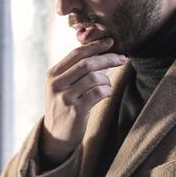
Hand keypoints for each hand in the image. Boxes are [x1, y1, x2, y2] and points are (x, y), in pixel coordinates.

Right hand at [40, 37, 126, 165]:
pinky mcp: (75, 110)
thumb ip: (74, 70)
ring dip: (107, 80)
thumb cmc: (64, 105)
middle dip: (107, 58)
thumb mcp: (61, 86)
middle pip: (87, 63)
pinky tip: (106, 94)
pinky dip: (107, 91)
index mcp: (53, 74)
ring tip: (107, 85)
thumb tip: (101, 52)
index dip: (95, 46)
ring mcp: (65, 97)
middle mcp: (57, 84)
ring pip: (94, 78)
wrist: (55, 134)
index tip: (110, 42)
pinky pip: (98, 93)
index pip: (76, 53)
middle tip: (122, 58)